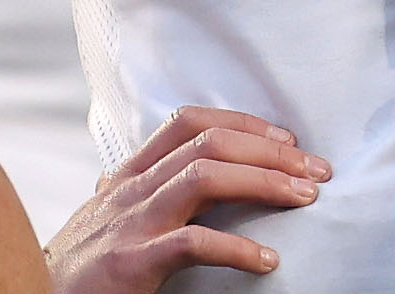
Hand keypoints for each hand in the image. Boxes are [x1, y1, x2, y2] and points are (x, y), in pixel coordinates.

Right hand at [45, 106, 329, 292]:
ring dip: (265, 182)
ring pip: (205, 177)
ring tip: (305, 197)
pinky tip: (267, 260)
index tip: (287, 139)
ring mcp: (128, 224)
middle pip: (210, 143)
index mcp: (126, 175)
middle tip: (317, 169)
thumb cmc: (77, 271)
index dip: (244, 122)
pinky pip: (192, 243)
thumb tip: (190, 173)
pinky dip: (237, 249)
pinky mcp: (129, 264)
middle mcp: (128, 189)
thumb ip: (145, 192)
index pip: (189, 122)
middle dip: (271, 150)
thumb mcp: (109, 219)